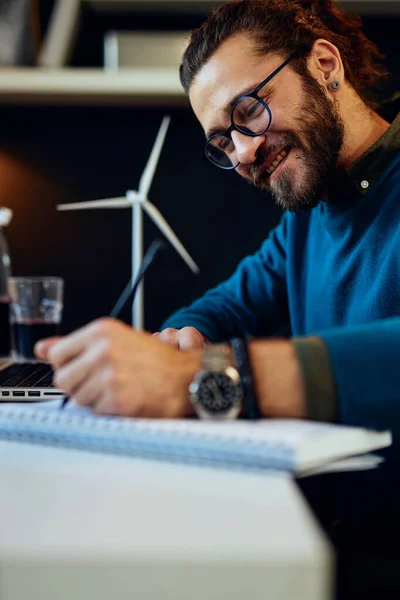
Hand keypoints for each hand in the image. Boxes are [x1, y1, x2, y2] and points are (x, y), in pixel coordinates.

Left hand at [34, 318, 200, 417]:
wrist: (187, 376)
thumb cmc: (157, 359)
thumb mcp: (116, 339)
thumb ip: (76, 344)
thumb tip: (41, 348)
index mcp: (101, 331)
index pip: (57, 353)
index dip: (69, 365)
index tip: (82, 369)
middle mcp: (103, 350)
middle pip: (63, 379)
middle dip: (78, 385)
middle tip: (101, 383)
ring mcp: (110, 375)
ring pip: (78, 398)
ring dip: (94, 400)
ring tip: (117, 390)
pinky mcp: (117, 399)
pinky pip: (95, 412)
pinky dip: (108, 411)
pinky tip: (125, 399)